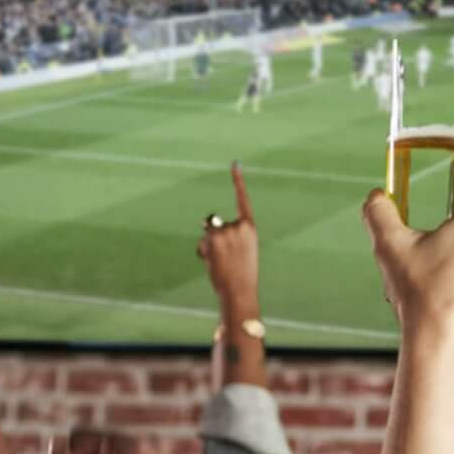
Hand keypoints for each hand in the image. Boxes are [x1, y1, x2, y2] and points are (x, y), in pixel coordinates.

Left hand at [198, 163, 259, 310]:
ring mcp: (226, 230)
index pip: (242, 200)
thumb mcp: (238, 252)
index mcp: (250, 228)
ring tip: (219, 263)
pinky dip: (204, 251)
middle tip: (223, 257)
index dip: (237, 181)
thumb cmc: (240, 275)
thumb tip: (205, 223)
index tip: (235, 163)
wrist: (240, 290)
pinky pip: (203, 241)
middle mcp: (239, 226)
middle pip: (215, 222)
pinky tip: (214, 262)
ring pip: (208, 233)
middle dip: (213, 237)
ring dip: (209, 247)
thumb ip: (224, 235)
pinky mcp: (214, 238)